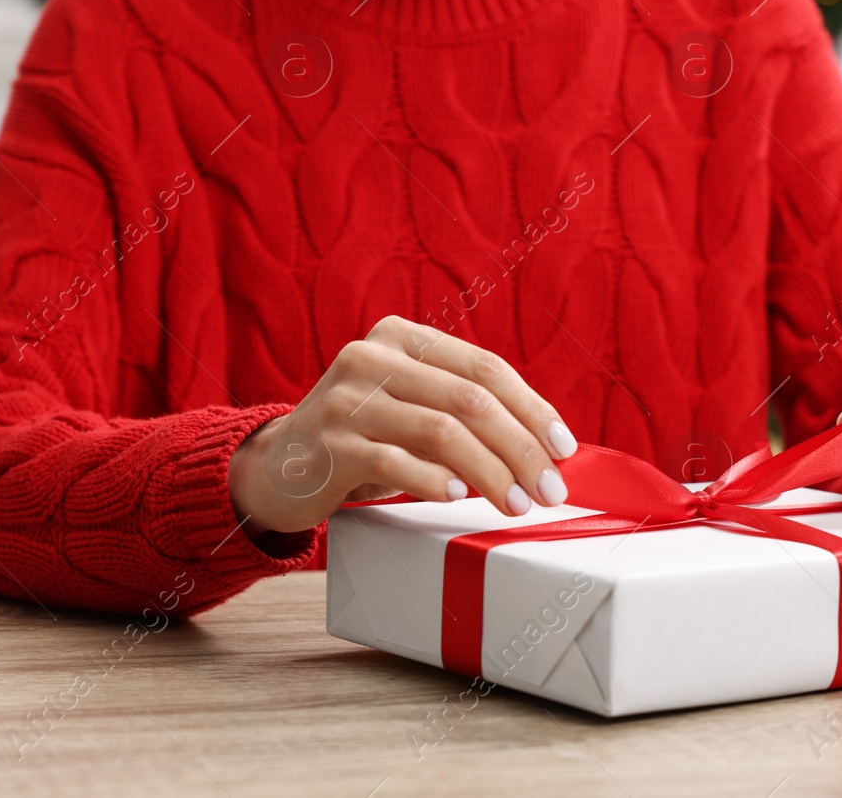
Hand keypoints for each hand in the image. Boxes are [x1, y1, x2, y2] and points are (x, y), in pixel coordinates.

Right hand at [228, 316, 576, 533]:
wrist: (276, 469)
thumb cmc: (362, 440)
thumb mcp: (409, 408)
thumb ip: (461, 411)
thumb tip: (545, 448)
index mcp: (401, 337)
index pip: (484, 368)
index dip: (532, 409)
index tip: (564, 449)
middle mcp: (372, 357)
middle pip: (470, 400)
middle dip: (521, 449)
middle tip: (549, 490)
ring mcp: (346, 399)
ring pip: (441, 431)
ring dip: (491, 473)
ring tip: (516, 504)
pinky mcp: (328, 443)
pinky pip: (395, 462)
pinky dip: (435, 481)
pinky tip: (458, 499)